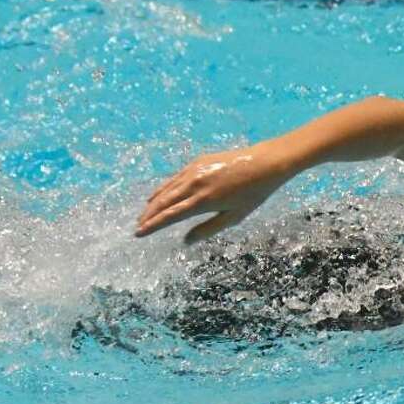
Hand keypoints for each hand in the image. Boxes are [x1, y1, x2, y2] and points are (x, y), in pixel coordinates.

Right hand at [135, 142, 291, 243]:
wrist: (265, 163)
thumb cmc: (253, 194)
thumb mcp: (234, 217)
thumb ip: (208, 229)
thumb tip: (186, 241)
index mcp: (202, 201)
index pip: (170, 216)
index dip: (152, 226)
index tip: (139, 234)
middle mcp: (194, 184)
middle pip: (163, 202)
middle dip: (149, 216)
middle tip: (138, 226)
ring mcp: (194, 171)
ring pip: (167, 189)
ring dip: (153, 203)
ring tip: (144, 215)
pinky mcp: (197, 162)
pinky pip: (175, 178)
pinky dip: (164, 188)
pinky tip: (158, 195)